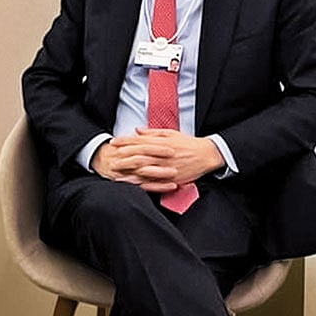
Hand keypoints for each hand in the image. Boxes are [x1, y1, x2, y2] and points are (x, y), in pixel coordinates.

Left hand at [91, 129, 223, 192]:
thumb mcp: (170, 134)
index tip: (113, 142)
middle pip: (139, 155)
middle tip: (110, 158)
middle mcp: (162, 155)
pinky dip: (142, 183)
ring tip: (116, 173)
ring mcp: (166, 168)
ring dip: (129, 171)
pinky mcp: (171, 178)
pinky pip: (154, 182)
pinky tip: (132, 185)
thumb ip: (152, 133)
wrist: (206, 155)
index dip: (124, 141)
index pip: (139, 141)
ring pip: (144, 169)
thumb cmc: (188, 143)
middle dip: (123, 156)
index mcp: (161, 143)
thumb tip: (137, 130)